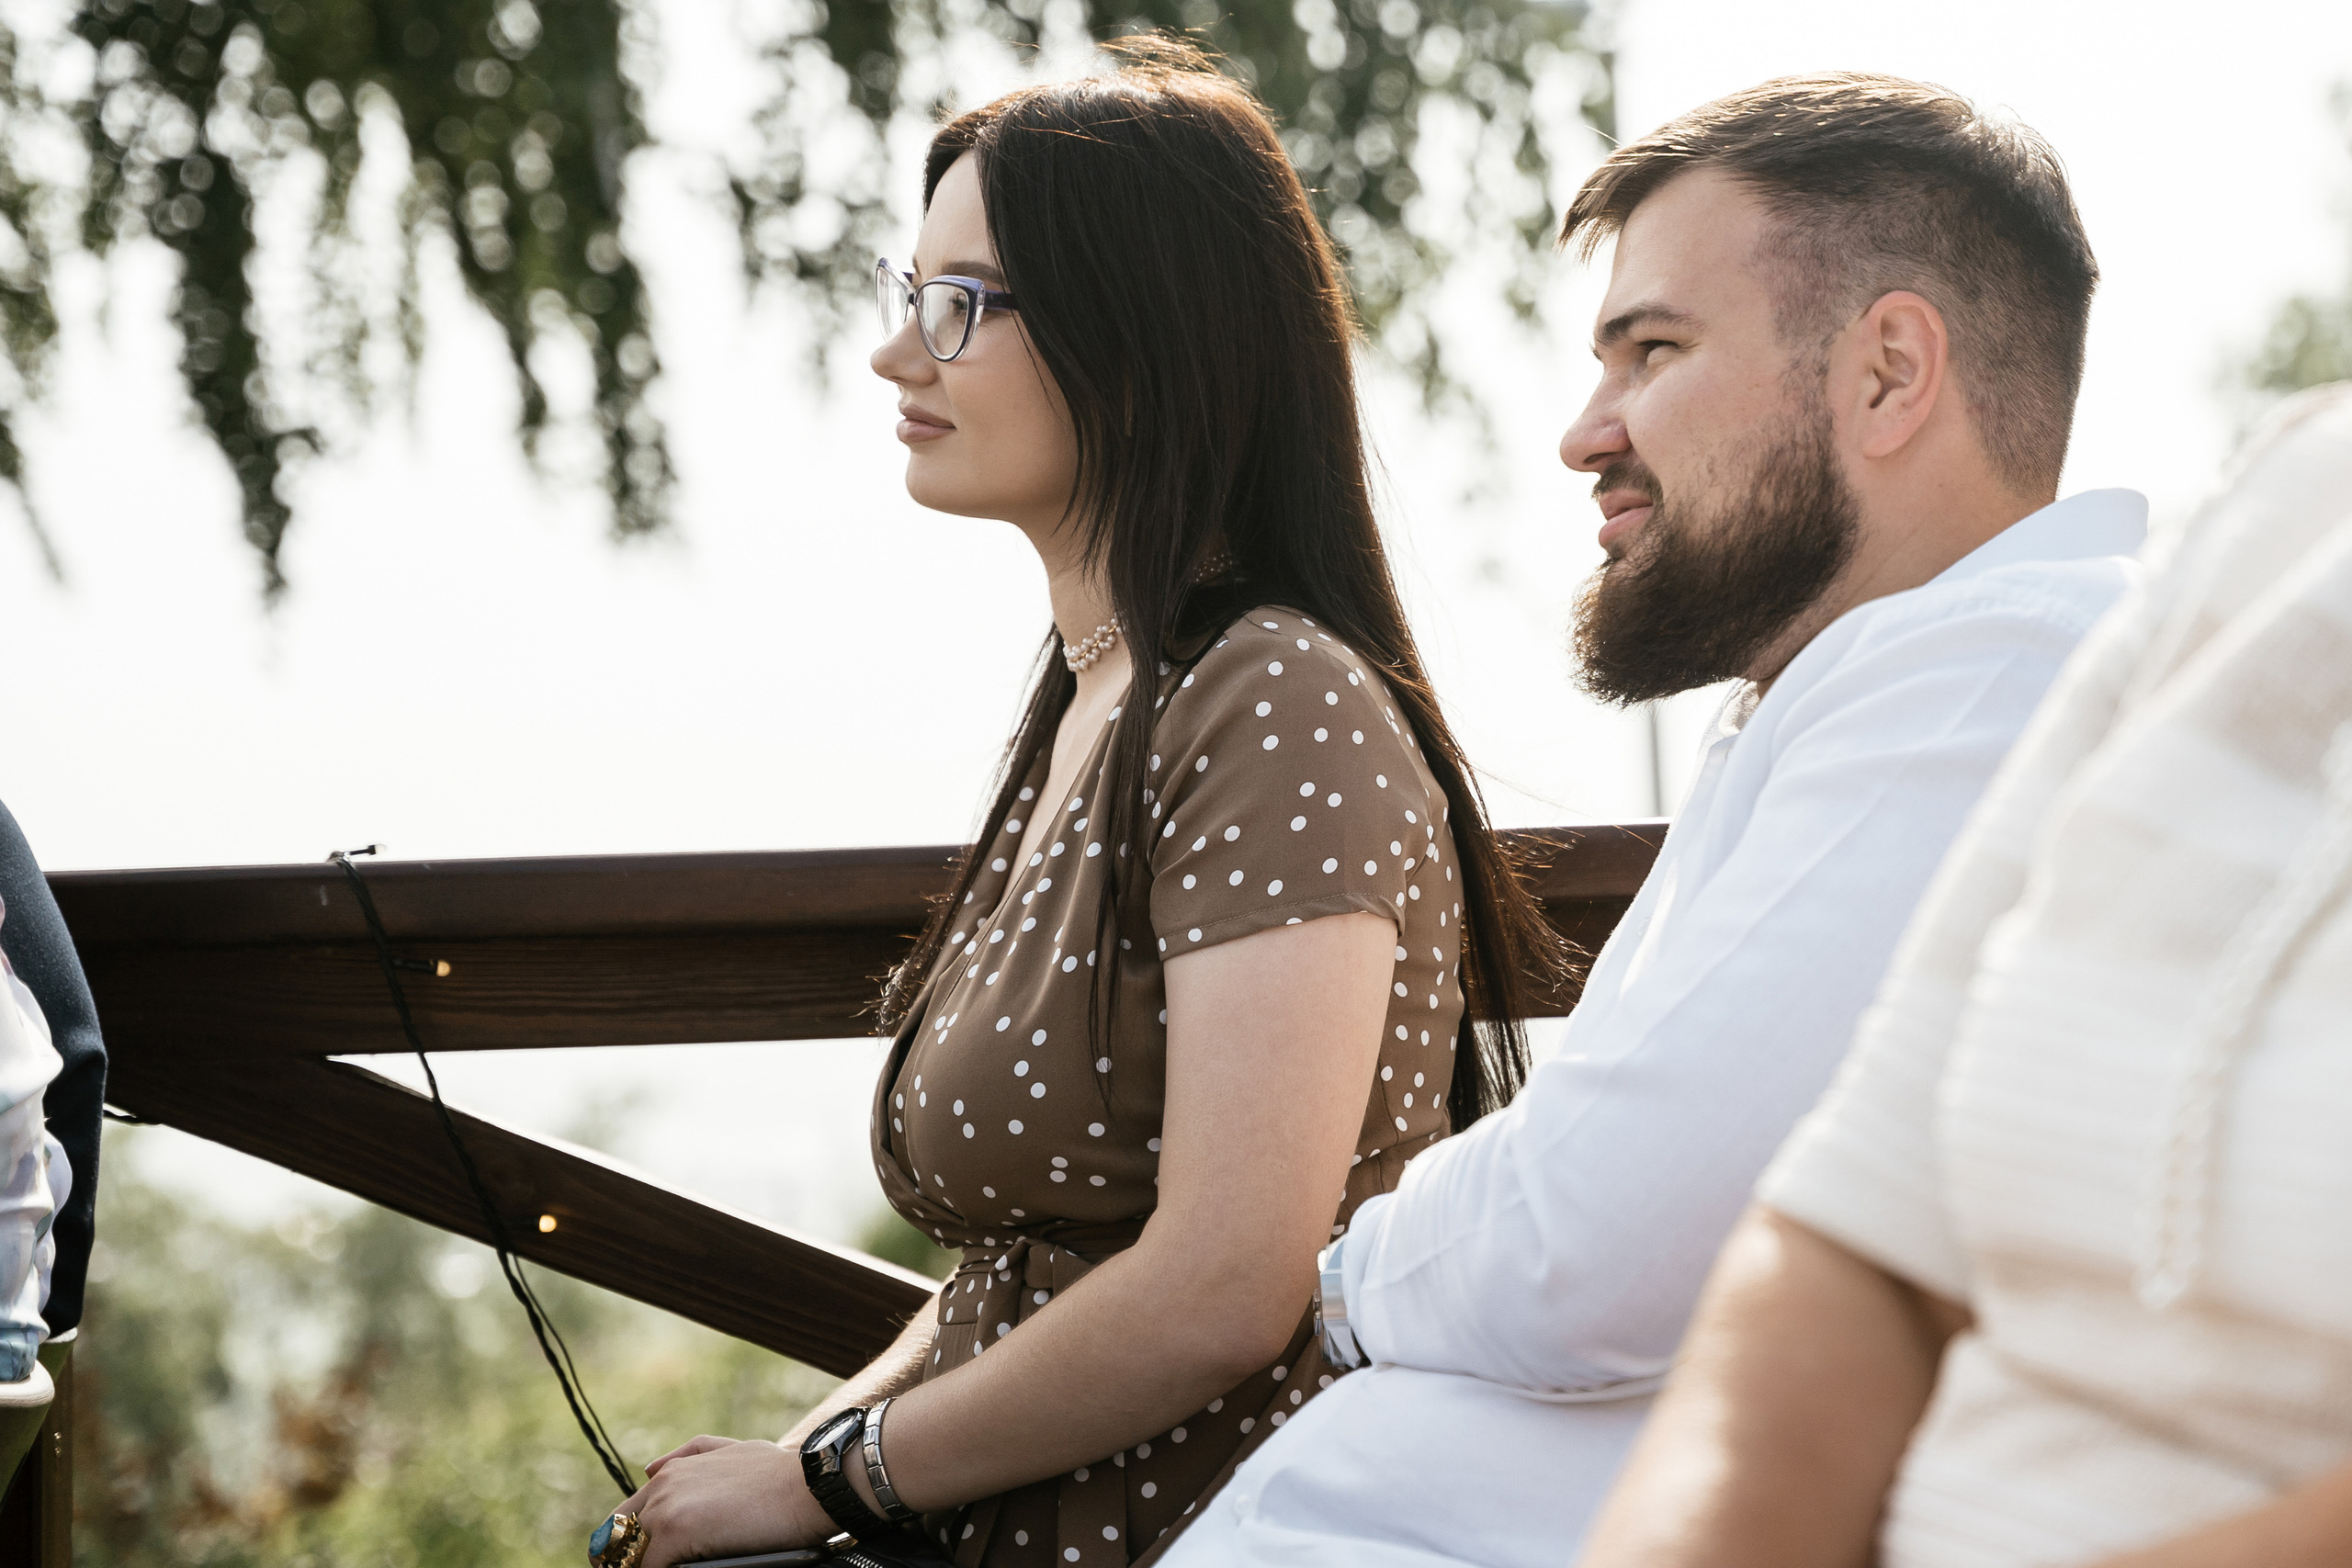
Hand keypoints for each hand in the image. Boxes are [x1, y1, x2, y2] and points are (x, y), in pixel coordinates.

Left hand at [615, 1433, 836, 1567]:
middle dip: (634, 1557)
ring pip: (635, 1555)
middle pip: (623, 1538)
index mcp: (671, 1471)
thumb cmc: (780, 1473)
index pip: (627, 1517)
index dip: (633, 1542)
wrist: (807, 1486)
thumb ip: (692, 1453)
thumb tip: (649, 1468)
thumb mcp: (734, 1449)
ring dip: (650, 1564)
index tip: (644, 1559)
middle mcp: (661, 1486)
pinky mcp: (675, 1534)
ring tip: (677, 1565)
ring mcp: (666, 1509)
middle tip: (657, 1566)